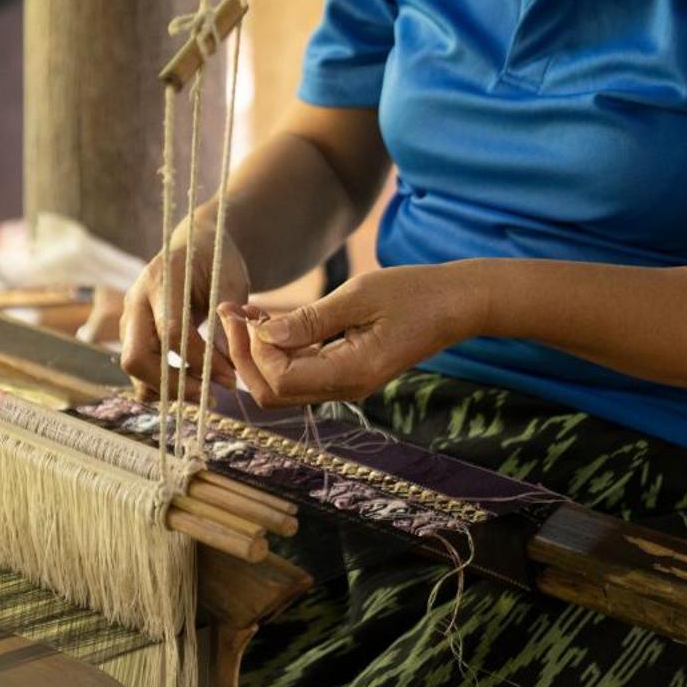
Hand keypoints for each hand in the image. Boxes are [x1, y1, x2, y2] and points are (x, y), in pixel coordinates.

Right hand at [119, 220, 251, 399]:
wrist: (192, 244)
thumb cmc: (216, 260)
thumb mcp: (231, 283)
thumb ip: (227, 323)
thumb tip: (226, 369)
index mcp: (162, 279)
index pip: (173, 332)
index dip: (201, 361)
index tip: (229, 378)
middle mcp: (136, 299)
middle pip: (137, 356)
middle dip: (173, 384)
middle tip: (209, 397)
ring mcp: (128, 316)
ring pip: (134, 367)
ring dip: (166, 389)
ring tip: (204, 395)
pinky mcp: (131, 332)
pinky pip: (138, 367)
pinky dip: (160, 384)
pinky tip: (189, 386)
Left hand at [215, 265, 483, 407]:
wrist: (455, 305)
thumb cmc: (413, 293)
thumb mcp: (359, 296)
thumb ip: (310, 320)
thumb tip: (264, 334)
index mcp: (352, 373)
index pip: (281, 379)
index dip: (255, 351)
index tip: (245, 314)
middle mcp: (345, 389)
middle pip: (273, 393)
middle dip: (246, 356)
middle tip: (232, 314)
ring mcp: (345, 385)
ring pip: (282, 385)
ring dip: (258, 352)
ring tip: (242, 313)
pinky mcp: (345, 373)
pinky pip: (300, 371)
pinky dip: (278, 349)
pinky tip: (266, 319)